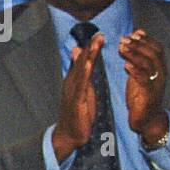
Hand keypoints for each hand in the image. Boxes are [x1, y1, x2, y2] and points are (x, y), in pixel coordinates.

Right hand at [51, 34, 101, 162]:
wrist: (69, 134)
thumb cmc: (77, 111)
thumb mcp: (81, 89)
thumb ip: (81, 72)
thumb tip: (79, 53)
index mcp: (75, 80)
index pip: (84, 61)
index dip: (91, 48)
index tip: (100, 34)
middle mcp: (72, 83)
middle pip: (82, 62)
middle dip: (91, 48)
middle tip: (99, 34)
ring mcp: (73, 91)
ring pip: (81, 71)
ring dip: (88, 56)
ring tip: (95, 44)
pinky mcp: (76, 101)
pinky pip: (81, 85)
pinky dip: (84, 73)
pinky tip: (89, 64)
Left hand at [120, 29, 167, 144]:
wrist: (148, 120)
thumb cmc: (143, 96)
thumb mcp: (140, 76)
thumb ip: (138, 60)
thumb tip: (132, 42)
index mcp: (160, 68)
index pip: (157, 48)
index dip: (147, 39)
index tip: (134, 32)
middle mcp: (161, 74)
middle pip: (153, 53)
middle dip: (139, 44)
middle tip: (125, 38)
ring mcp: (156, 84)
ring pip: (148, 64)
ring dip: (135, 54)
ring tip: (122, 48)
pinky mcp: (149, 95)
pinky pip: (144, 80)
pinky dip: (135, 71)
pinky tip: (126, 65)